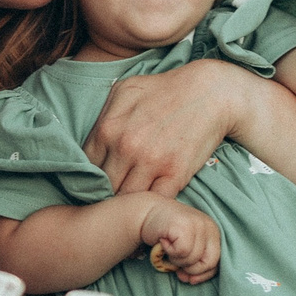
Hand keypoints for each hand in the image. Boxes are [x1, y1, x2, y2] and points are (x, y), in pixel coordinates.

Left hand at [86, 61, 244, 197]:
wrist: (209, 92)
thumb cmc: (165, 90)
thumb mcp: (125, 91)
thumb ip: (103, 118)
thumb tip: (91, 145)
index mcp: (108, 129)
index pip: (86, 168)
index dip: (91, 177)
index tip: (100, 181)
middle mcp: (125, 148)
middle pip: (104, 187)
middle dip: (107, 193)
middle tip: (114, 196)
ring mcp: (151, 163)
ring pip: (126, 200)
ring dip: (128, 203)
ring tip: (131, 205)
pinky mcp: (175, 175)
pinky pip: (153, 201)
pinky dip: (151, 206)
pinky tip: (151, 203)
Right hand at [138, 198, 220, 283]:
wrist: (147, 213)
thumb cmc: (167, 233)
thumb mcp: (187, 246)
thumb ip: (194, 261)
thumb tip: (191, 280)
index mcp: (213, 232)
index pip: (216, 262)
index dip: (202, 274)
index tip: (188, 278)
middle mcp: (209, 226)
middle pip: (209, 262)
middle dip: (191, 268)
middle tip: (176, 262)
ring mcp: (198, 224)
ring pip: (193, 258)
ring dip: (176, 259)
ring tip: (168, 247)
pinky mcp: (184, 225)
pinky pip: (182, 251)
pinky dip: (170, 251)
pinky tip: (164, 241)